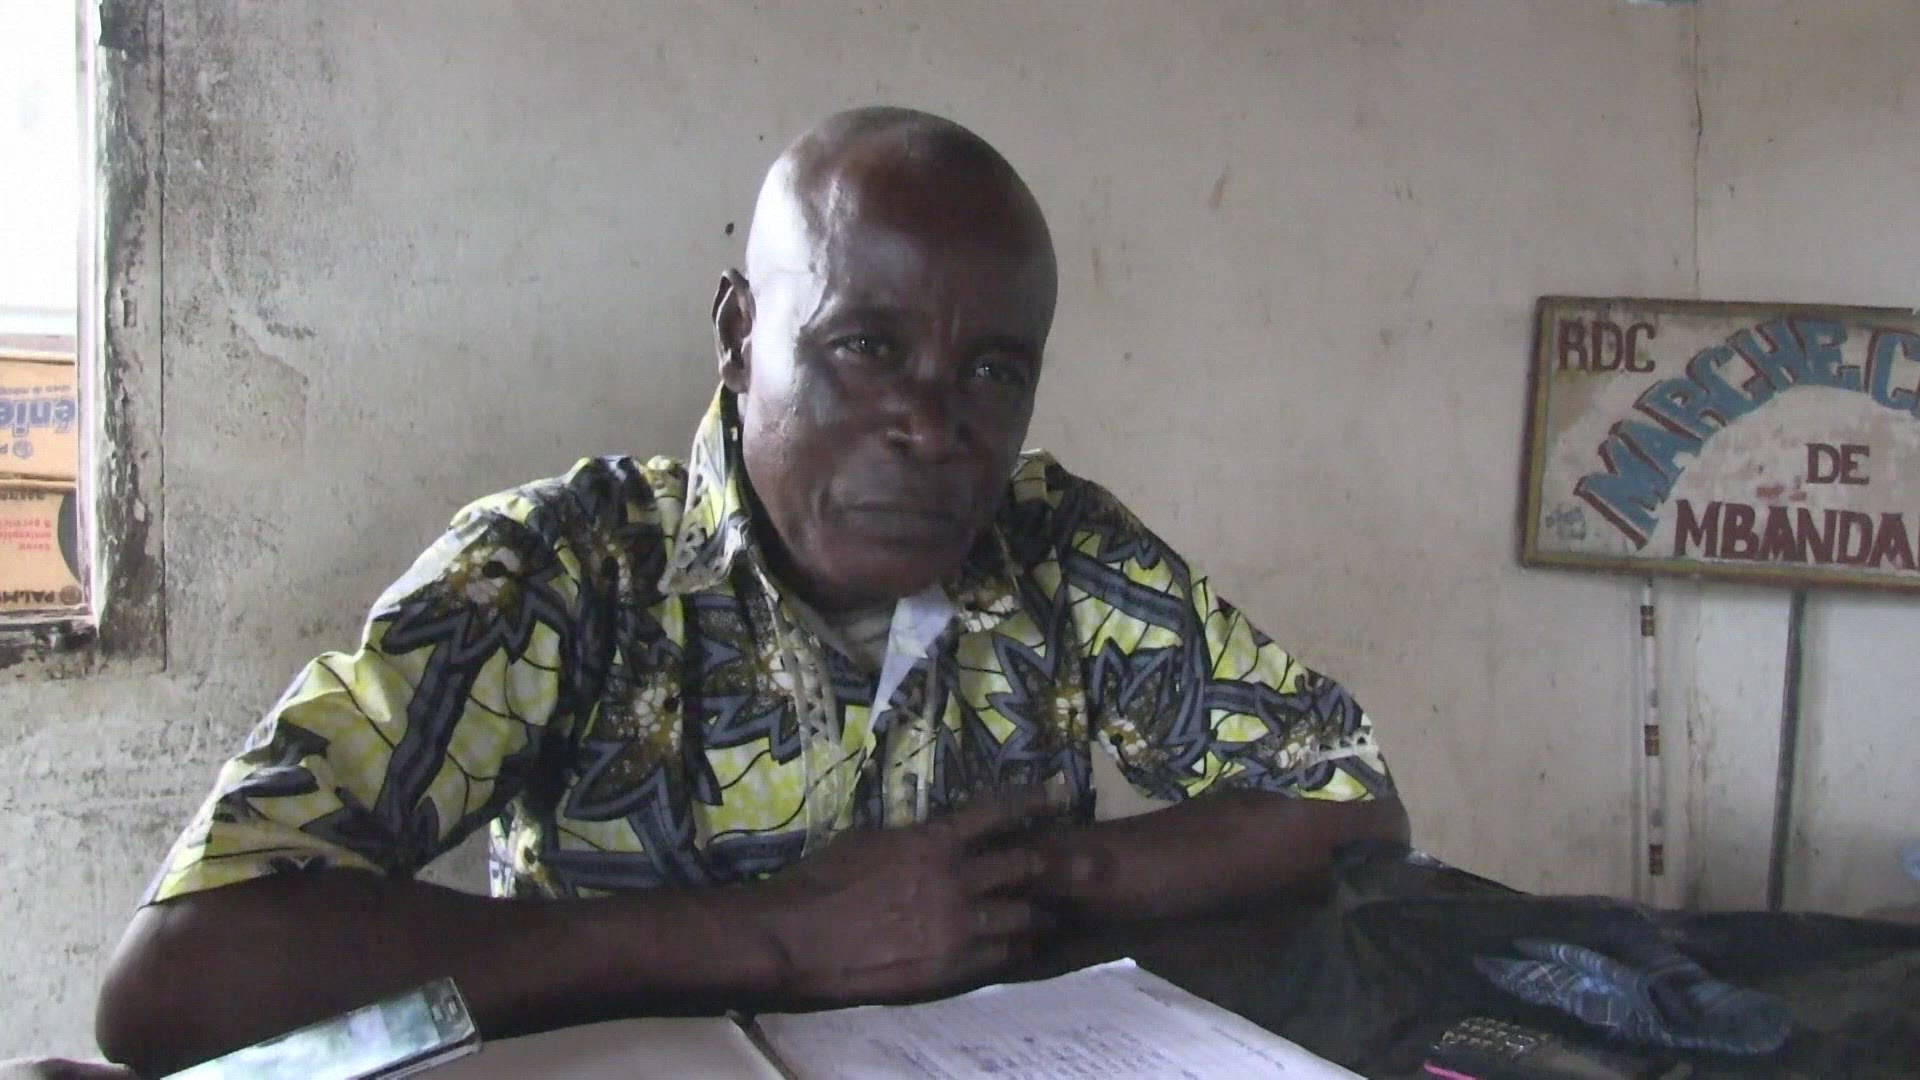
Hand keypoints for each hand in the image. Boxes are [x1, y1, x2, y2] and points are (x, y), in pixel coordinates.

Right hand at [755, 785, 1054, 1001]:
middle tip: (1061, 865)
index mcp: (932, 841)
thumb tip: (931, 836)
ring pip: (1023, 915)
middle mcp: (956, 879)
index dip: (1033, 801)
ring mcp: (959, 926)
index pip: (997, 812)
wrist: (797, 939)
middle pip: (1024, 864)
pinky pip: (1004, 955)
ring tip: (1047, 914)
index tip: (1057, 797)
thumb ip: (912, 840)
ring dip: (1037, 913)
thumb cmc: (821, 883)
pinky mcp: (953, 967)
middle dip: (1046, 863)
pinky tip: (1020, 947)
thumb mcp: (869, 841)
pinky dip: (1016, 948)